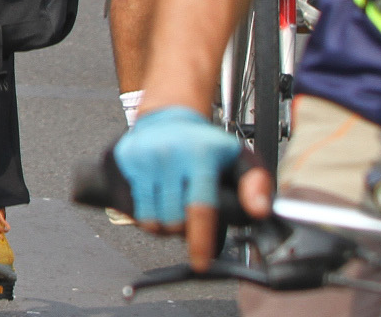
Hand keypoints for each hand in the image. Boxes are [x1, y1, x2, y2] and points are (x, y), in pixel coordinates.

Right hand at [113, 106, 264, 269]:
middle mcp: (167, 155)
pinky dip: (145, 217)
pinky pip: (131, 209)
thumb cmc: (207, 145)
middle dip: (184, 231)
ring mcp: (141, 158)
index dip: (200, 241)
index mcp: (199, 155)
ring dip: (164, 226)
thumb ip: (257, 185)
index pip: (199, 208)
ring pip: (150, 219)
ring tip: (174, 209)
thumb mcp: (241, 159)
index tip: (201, 262)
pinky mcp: (122, 161)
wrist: (167, 118)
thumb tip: (258, 211)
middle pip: (173, 220)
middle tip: (191, 218)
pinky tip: (156, 203)